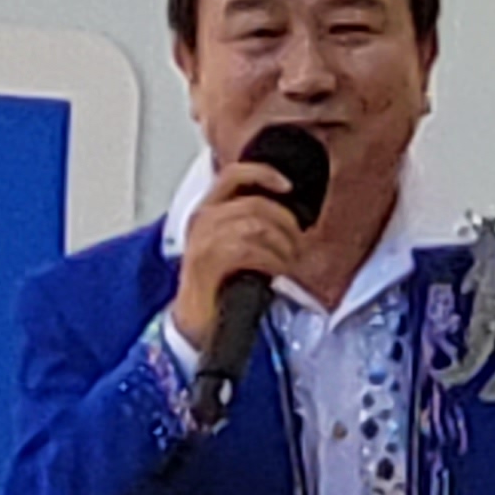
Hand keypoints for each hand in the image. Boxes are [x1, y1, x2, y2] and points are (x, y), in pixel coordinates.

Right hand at [171, 160, 308, 349]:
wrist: (196, 320)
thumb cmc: (221, 281)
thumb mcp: (234, 244)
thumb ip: (252, 223)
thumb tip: (291, 216)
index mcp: (207, 208)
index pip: (233, 174)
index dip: (263, 174)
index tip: (288, 186)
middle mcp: (201, 219)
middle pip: (255, 204)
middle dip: (286, 223)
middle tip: (298, 244)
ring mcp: (202, 239)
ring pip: (256, 226)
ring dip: (282, 245)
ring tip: (289, 261)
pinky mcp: (206, 261)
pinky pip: (249, 250)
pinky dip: (271, 260)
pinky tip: (276, 271)